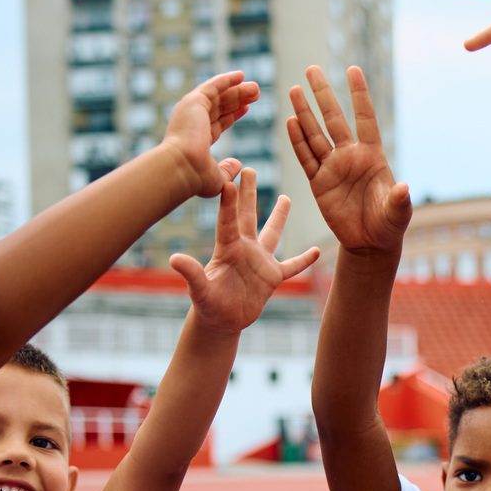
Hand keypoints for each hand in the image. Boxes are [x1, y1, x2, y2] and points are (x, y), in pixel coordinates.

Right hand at [163, 70, 262, 196]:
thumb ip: (227, 169)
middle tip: (255, 93)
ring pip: (218, 95)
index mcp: (196, 139)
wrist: (181, 167)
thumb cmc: (195, 178)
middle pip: (220, 107)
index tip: (246, 108)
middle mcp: (192, 122)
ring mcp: (191, 111)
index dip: (233, 115)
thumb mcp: (217, 177)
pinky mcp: (194, 101)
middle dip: (238, 99)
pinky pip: (213, 86)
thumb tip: (238, 164)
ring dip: (237, 90)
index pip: (217, 123)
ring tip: (256, 87)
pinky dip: (226, 80)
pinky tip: (241, 76)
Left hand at [168, 161, 320, 333]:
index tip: (229, 180)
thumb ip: (192, 273)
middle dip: (248, 192)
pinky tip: (316, 250)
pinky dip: (304, 260)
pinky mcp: (272, 277)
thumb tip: (174, 259)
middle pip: (248, 216)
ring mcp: (260, 261)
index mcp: (227, 249)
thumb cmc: (207, 306)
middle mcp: (244, 249)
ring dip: (279, 216)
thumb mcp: (200, 291)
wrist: (221, 322)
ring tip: (286, 197)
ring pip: (272, 233)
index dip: (229, 202)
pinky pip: (292, 266)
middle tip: (247, 168)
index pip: (228, 222)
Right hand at [286, 65, 410, 253]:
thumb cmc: (388, 224)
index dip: (359, 95)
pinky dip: (298, 141)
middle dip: (322, 94)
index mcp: (372, 156)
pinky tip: (291, 122)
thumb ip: (399, 199)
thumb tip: (404, 188)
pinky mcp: (318, 183)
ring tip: (295, 89)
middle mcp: (350, 156)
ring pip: (315, 134)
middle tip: (311, 69)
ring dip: (304, 112)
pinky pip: (306, 158)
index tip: (352, 69)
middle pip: (334, 119)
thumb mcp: (398, 213)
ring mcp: (332, 167)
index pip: (365, 118)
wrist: (370, 243)